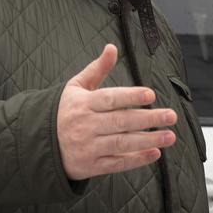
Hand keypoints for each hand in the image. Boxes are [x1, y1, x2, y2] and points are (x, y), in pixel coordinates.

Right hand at [56, 44, 176, 179]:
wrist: (41, 144)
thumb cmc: (65, 111)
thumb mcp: (76, 88)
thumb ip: (97, 69)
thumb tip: (112, 47)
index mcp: (83, 104)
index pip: (110, 99)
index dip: (130, 97)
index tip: (151, 95)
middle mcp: (85, 125)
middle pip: (120, 122)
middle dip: (148, 119)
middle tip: (171, 116)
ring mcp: (88, 147)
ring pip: (121, 144)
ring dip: (148, 141)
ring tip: (169, 136)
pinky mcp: (91, 166)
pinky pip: (116, 164)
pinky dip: (136, 160)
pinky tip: (155, 153)